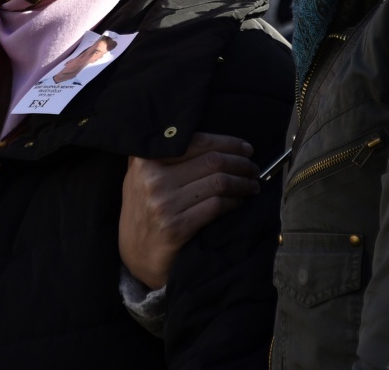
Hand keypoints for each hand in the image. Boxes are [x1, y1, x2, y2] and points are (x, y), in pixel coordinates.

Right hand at [118, 133, 259, 289]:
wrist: (135, 254)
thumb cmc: (144, 210)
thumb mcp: (140, 176)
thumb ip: (160, 154)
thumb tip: (200, 134)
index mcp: (145, 160)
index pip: (197, 142)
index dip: (227, 143)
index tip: (245, 148)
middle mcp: (153, 179)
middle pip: (212, 161)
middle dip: (241, 163)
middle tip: (253, 168)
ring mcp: (164, 204)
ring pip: (219, 183)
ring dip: (242, 183)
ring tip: (251, 185)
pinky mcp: (176, 227)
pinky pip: (217, 206)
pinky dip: (234, 201)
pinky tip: (239, 201)